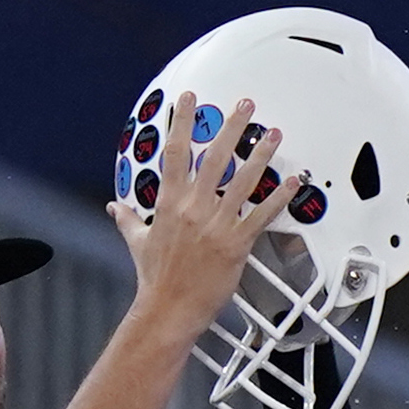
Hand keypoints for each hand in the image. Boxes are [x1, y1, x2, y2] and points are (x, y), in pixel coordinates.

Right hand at [113, 92, 301, 319]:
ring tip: (273, 134)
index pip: (175, 152)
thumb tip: (115, 208)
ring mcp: (216, 224)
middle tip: (245, 105)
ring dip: (261, 155)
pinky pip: (261, 215)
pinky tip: (294, 182)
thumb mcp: (138, 243)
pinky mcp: (236, 243)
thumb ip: (129, 220)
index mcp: (170, 202)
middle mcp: (194, 207)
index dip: (182, 122)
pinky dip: (280, 197)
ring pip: (243, 180)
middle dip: (231, 127)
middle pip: (216, 157)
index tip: (190, 100)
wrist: (168, 308)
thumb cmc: (154, 278)